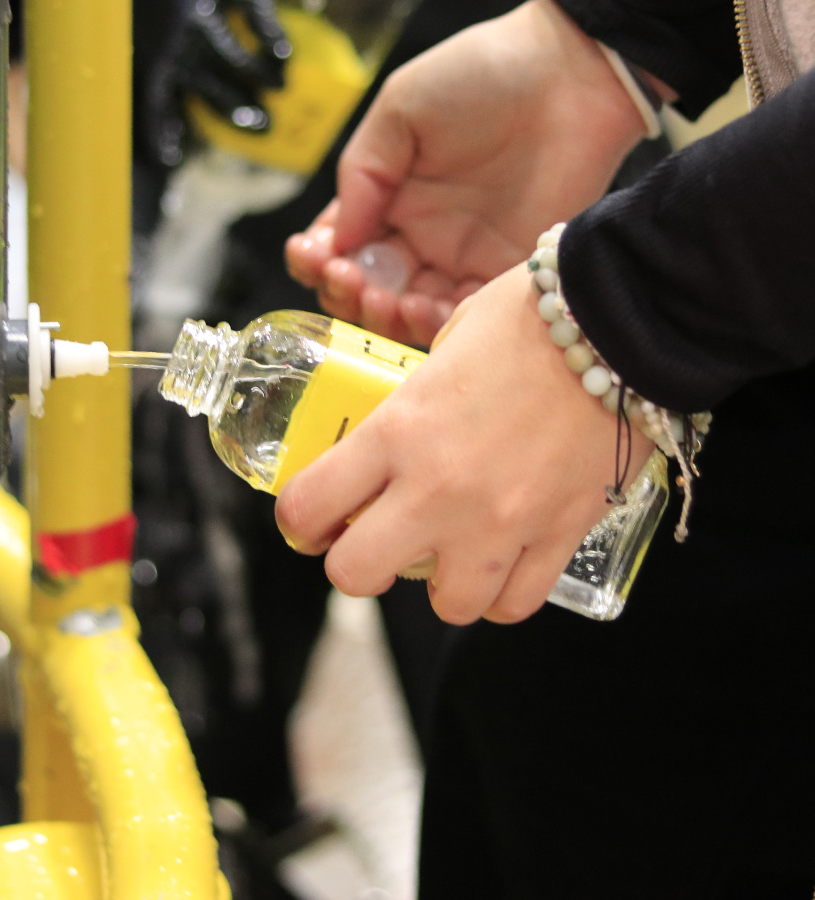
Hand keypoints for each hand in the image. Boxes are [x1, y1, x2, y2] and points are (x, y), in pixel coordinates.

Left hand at [147, 0, 384, 167]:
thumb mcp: (259, 25)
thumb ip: (263, 67)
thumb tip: (283, 119)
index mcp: (187, 35)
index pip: (164, 86)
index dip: (164, 122)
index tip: (169, 159)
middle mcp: (188, 10)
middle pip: (189, 68)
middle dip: (221, 103)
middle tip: (261, 125)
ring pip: (211, 37)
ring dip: (244, 70)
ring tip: (280, 86)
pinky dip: (262, 27)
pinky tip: (282, 50)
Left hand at [273, 265, 653, 623]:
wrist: (622, 320)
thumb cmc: (529, 316)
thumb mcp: (443, 347)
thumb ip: (413, 400)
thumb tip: (401, 427)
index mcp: (398, 431)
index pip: (310, 505)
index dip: (297, 522)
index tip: (308, 521)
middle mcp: (438, 488)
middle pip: (355, 575)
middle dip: (354, 563)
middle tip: (372, 540)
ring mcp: (501, 521)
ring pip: (447, 605)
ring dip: (439, 583)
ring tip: (450, 551)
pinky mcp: (559, 535)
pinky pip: (517, 602)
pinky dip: (503, 593)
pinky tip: (502, 561)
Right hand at [285, 0, 647, 345]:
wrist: (571, 74)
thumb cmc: (482, 74)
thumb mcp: (400, 109)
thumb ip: (362, 173)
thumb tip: (338, 238)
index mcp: (388, 196)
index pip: (339, 245)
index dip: (317, 259)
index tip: (315, 255)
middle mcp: (419, 234)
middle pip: (367, 288)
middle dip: (345, 294)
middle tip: (349, 279)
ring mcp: (461, 257)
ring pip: (408, 311)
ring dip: (384, 316)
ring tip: (385, 299)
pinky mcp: (502, 273)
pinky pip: (461, 316)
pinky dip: (434, 323)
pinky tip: (421, 307)